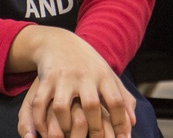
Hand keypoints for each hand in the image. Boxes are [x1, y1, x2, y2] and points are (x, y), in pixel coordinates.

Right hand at [13, 26, 135, 137]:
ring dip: (65, 126)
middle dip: (95, 127)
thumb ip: (123, 98)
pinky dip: (40, 122)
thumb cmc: (89, 66)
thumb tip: (133, 123)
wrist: (60, 43)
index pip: (116, 100)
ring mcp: (64, 78)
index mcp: (104, 76)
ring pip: (62, 107)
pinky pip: (40, 104)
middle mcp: (85, 76)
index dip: (121, 121)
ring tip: (68, 137)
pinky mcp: (45, 80)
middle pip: (91, 104)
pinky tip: (44, 133)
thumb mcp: (108, 77)